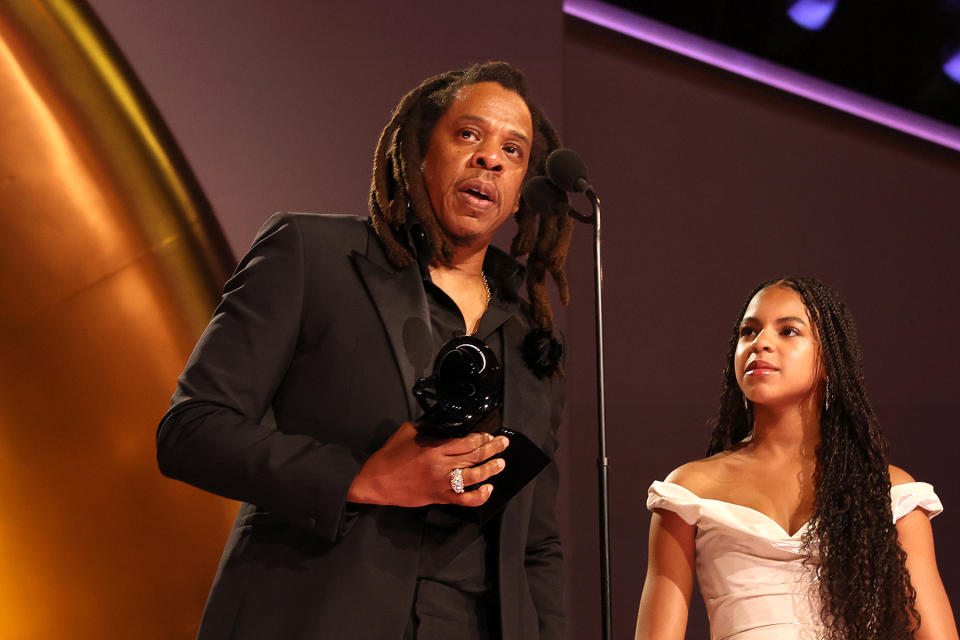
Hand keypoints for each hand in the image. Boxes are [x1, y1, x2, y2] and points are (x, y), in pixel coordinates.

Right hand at [347, 422, 509, 506]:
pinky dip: (479, 496)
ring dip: (490, 470)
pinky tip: (487, 489)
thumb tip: (441, 424)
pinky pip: (464, 500)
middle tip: (503, 444)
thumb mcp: (407, 432)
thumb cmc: (390, 456)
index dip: (481, 438)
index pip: (466, 442)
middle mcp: (441, 465)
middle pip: (474, 457)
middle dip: (492, 449)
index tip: (489, 435)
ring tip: (500, 464)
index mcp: (434, 448)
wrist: (376, 482)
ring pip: (473, 477)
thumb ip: (427, 429)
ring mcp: (441, 483)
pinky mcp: (439, 497)